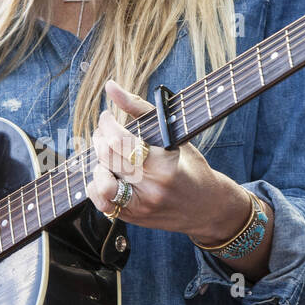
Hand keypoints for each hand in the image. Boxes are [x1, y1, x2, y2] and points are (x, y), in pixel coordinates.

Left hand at [86, 79, 237, 235]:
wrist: (207, 207)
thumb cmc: (190, 166)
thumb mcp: (173, 135)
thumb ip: (140, 108)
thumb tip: (110, 86)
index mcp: (164, 165)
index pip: (120, 141)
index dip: (107, 124)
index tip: (107, 117)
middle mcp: (151, 188)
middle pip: (108, 157)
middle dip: (100, 138)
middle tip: (105, 132)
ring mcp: (141, 206)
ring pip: (101, 182)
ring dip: (97, 163)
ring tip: (107, 156)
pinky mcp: (133, 218)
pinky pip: (102, 203)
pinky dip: (97, 185)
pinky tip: (107, 174)